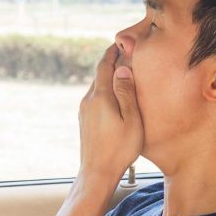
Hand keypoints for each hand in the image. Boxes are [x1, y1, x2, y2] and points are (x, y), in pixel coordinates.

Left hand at [78, 45, 143, 181]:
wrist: (96, 173)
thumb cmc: (119, 148)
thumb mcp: (131, 119)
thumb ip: (126, 92)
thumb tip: (122, 68)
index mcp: (100, 96)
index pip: (104, 65)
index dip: (113, 52)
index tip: (121, 42)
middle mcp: (88, 100)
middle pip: (100, 74)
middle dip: (112, 63)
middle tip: (126, 53)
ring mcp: (84, 111)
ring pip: (97, 87)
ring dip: (109, 78)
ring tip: (123, 73)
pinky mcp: (84, 121)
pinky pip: (95, 99)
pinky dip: (106, 91)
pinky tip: (115, 97)